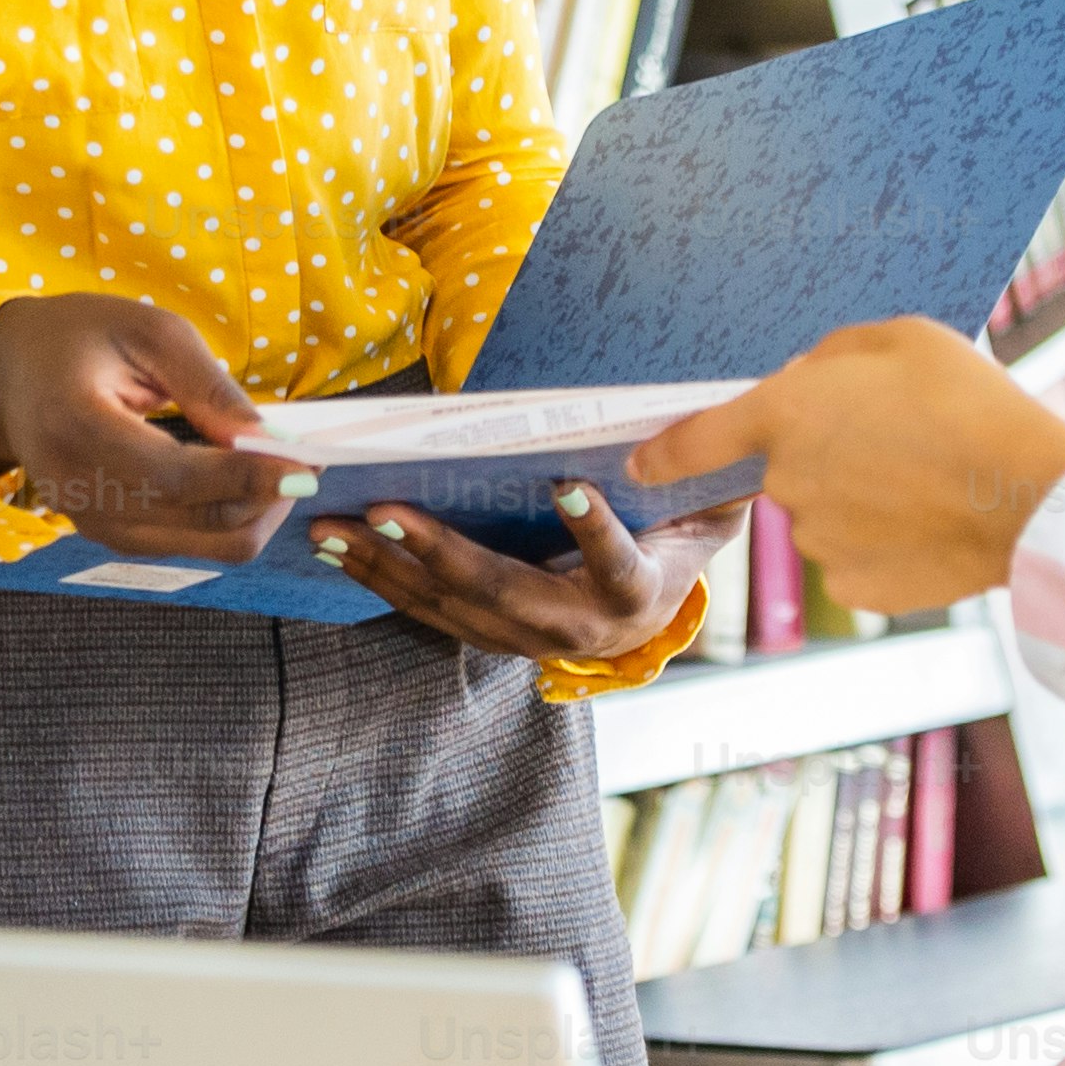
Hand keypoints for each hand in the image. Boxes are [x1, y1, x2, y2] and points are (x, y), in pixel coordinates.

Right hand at [0, 295, 312, 563]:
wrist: (6, 375)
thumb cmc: (79, 338)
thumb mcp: (149, 331)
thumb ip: (208, 386)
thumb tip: (268, 440)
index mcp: (77, 426)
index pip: (174, 477)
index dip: (246, 479)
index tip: (304, 467)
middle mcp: (77, 490)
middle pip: (194, 522)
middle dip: (263, 500)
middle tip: (303, 463)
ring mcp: (88, 522)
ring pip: (198, 547)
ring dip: (250, 515)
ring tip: (273, 469)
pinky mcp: (104, 534)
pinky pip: (183, 544)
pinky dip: (223, 520)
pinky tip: (239, 483)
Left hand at [316, 484, 751, 686]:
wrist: (656, 614)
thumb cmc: (674, 538)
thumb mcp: (707, 510)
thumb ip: (712, 474)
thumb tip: (728, 423)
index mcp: (636, 593)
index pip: (617, 565)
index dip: (594, 532)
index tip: (569, 488)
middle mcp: (580, 630)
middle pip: (506, 594)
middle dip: (439, 554)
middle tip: (386, 511)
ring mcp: (527, 642)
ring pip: (451, 610)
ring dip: (388, 569)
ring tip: (336, 529)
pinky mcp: (490, 638)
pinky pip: (429, 614)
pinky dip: (382, 580)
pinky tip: (340, 547)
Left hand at [632, 323, 1064, 615]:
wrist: (1028, 497)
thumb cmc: (971, 402)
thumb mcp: (903, 339)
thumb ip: (835, 357)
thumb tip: (809, 381)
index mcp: (785, 415)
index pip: (695, 439)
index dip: (662, 453)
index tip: (638, 466)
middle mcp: (786, 483)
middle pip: (787, 468)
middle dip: (827, 453)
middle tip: (899, 436)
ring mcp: (817, 542)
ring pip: (825, 514)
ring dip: (860, 498)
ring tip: (928, 478)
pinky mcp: (854, 587)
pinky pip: (857, 558)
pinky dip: (885, 543)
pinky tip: (930, 523)